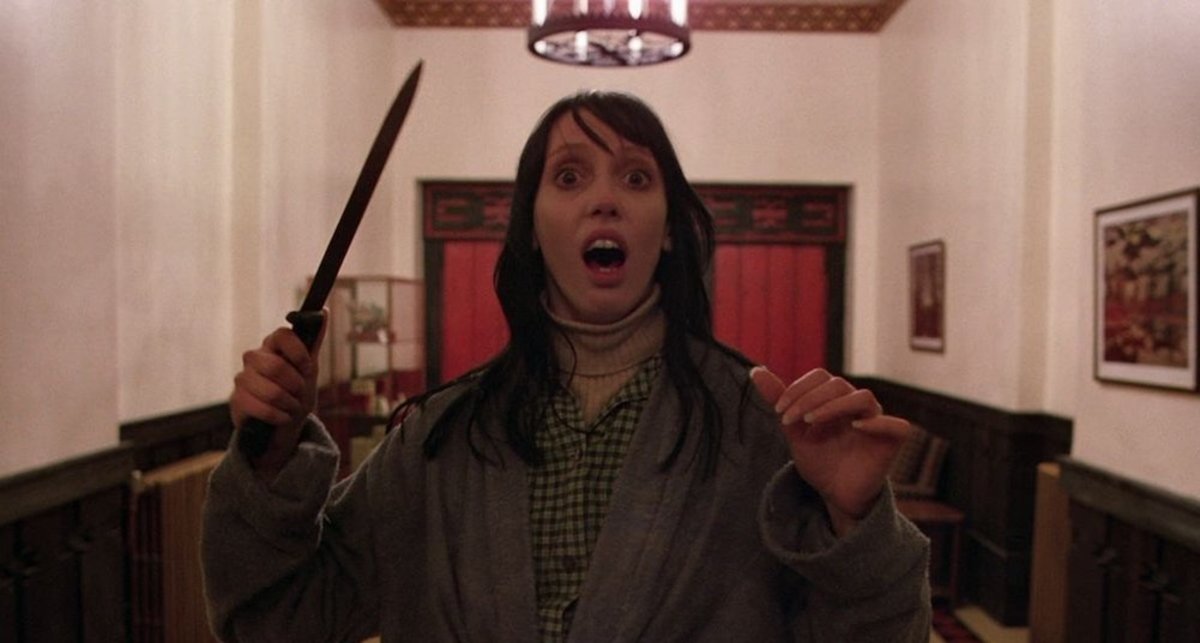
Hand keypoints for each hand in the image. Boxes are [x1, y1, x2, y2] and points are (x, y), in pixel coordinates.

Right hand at [230, 310, 326, 470]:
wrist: (284, 424)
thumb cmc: (296, 392)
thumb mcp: (309, 368)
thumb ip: (314, 341)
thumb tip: (324, 311)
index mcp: (273, 345)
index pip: (282, 334)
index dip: (298, 353)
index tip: (307, 368)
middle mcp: (254, 357)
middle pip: (275, 366)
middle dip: (295, 385)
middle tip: (299, 393)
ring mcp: (242, 378)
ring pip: (270, 390)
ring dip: (289, 404)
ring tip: (292, 407)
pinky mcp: (236, 400)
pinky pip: (259, 408)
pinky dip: (278, 416)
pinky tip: (282, 417)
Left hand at [750, 366, 909, 535]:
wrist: (834, 494)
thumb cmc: (820, 460)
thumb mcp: (794, 431)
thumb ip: (779, 400)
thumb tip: (755, 371)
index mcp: (836, 399)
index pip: (821, 376)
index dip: (799, 388)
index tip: (779, 411)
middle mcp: (857, 406)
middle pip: (838, 385)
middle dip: (809, 398)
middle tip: (789, 419)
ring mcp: (877, 421)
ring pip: (864, 397)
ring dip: (834, 406)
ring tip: (812, 422)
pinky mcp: (892, 441)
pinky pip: (897, 425)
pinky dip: (877, 423)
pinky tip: (855, 427)